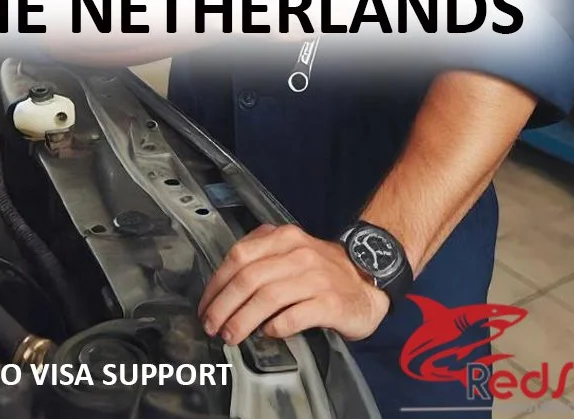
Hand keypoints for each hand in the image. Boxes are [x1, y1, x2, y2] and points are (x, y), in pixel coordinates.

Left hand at [197, 224, 390, 344]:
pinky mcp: (330, 303)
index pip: (239, 256)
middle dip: (224, 305)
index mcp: (283, 238)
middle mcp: (298, 253)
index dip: (217, 282)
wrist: (368, 278)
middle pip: (249, 278)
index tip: (206, 304)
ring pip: (267, 298)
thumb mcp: (291, 250)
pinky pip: (294, 315)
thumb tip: (223, 287)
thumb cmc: (323, 269)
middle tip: (212, 325)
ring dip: (243, 320)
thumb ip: (261, 259)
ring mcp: (315, 277)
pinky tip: (267, 333)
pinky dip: (275, 327)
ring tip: (231, 335)